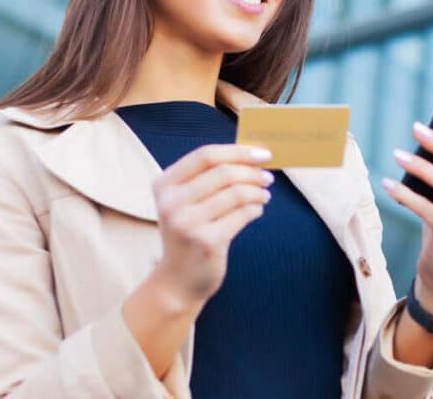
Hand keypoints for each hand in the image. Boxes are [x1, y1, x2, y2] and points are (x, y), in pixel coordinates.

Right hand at [151, 144, 274, 307]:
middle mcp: (171, 203)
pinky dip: (255, 208)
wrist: (177, 281)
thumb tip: (251, 155)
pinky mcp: (208, 242)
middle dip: (252, 172)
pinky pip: (242, 215)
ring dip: (257, 191)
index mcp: (164, 185)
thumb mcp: (185, 202)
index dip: (238, 151)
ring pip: (236, 193)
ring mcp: (188, 223)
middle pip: (223, 172)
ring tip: (265, 194)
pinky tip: (257, 209)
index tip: (262, 154)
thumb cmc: (188, 233)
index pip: (205, 155)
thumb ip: (208, 177)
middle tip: (268, 177)